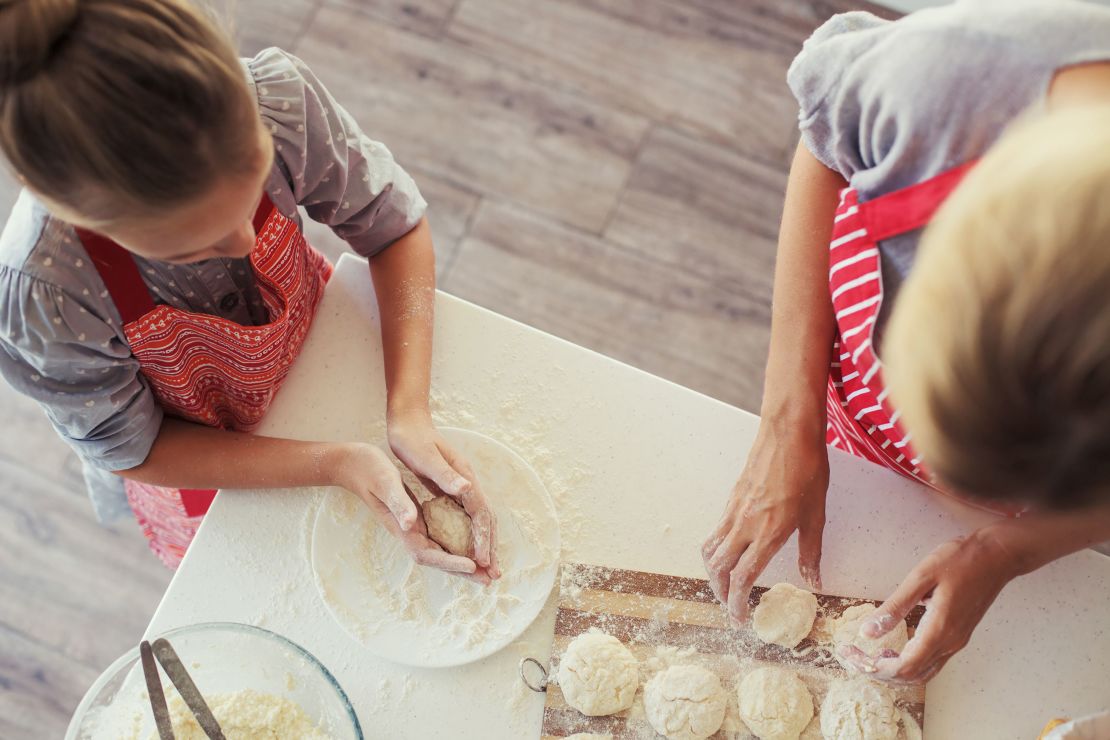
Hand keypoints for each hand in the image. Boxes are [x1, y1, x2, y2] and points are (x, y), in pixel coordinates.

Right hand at [329, 442, 480, 580]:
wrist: (352, 464)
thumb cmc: (369, 470)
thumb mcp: (386, 482)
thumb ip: (399, 504)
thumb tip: (410, 524)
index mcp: (402, 526)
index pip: (427, 553)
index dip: (450, 561)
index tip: (471, 565)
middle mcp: (407, 531)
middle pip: (437, 559)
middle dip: (462, 571)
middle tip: (489, 579)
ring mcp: (411, 526)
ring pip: (439, 550)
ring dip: (461, 562)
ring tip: (484, 569)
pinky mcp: (414, 518)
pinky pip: (437, 537)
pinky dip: (455, 545)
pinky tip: (469, 545)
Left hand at [388, 409, 500, 581]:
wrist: (408, 421)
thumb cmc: (413, 439)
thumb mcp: (425, 458)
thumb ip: (445, 475)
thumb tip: (467, 489)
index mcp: (464, 478)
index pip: (480, 514)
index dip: (483, 539)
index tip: (483, 562)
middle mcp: (466, 483)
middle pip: (485, 520)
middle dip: (490, 547)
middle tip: (493, 576)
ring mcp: (460, 486)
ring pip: (477, 520)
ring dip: (482, 544)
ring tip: (484, 567)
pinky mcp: (450, 488)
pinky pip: (465, 517)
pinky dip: (469, 535)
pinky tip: (465, 547)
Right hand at [702, 419, 828, 625]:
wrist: (788, 433)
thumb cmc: (807, 470)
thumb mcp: (816, 516)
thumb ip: (811, 552)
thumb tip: (814, 581)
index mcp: (767, 534)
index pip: (742, 578)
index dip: (737, 603)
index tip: (740, 619)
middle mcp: (744, 525)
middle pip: (718, 568)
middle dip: (720, 592)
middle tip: (730, 606)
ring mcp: (734, 510)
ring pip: (710, 549)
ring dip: (713, 572)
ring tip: (724, 584)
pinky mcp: (731, 498)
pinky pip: (715, 530)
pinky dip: (715, 549)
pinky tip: (729, 551)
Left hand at [840, 530, 1018, 683]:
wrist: (997, 556)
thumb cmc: (959, 560)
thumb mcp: (921, 578)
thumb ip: (894, 607)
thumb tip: (867, 632)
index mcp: (939, 630)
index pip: (904, 667)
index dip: (874, 667)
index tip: (852, 654)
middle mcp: (950, 643)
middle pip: (912, 676)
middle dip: (880, 672)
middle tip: (855, 656)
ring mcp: (957, 641)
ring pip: (923, 673)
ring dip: (895, 671)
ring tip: (871, 654)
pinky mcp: (959, 635)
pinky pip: (931, 661)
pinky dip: (910, 663)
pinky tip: (894, 647)